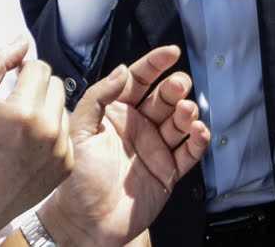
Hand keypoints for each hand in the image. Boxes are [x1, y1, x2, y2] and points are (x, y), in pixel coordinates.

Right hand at [0, 39, 72, 244]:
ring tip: (21, 126)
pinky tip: (29, 146)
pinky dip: (52, 133)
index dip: (21, 71)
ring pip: (63, 107)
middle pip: (55, 84)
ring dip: (45, 109)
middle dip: (35, 88)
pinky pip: (67, 133)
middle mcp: (46, 130)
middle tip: (14, 105)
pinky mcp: (65, 167)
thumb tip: (22, 41)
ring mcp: (59, 151)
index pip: (39, 67)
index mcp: (22, 110)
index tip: (9, 84)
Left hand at [39, 46, 209, 246]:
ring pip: (180, 121)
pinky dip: (198, 140)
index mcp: (117, 112)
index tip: (170, 52)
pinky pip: (189, 152)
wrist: (85, 223)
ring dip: (187, 112)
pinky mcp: (168, 171)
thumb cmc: (76, 179)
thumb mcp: (79, 131)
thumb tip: (121, 71)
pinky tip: (199, 131)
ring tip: (186, 111)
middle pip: (164, 98)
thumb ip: (97, 98)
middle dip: (175, 87)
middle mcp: (139, 126)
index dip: (155, 64)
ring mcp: (155, 148)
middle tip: (178, 85)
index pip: (139, 80)